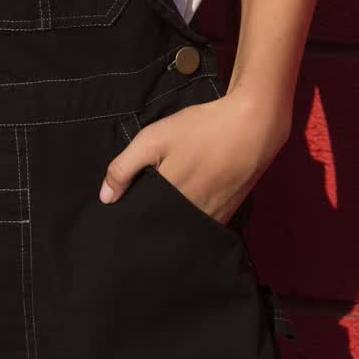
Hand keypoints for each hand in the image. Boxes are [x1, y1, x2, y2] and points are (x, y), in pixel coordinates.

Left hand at [99, 92, 286, 223]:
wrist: (253, 126)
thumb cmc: (201, 129)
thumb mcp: (155, 138)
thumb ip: (125, 167)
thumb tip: (105, 199)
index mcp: (169, 200)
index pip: (142, 223)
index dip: (130, 221)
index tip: (119, 217)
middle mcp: (191, 217)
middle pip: (162, 231)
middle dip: (149, 226)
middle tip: (139, 213)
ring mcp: (211, 219)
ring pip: (182, 232)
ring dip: (170, 226)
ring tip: (160, 212)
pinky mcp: (227, 215)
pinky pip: (201, 228)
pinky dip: (190, 223)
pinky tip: (184, 209)